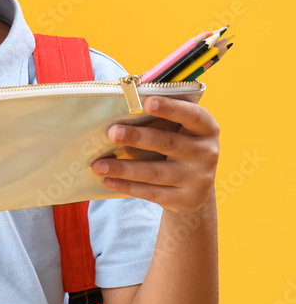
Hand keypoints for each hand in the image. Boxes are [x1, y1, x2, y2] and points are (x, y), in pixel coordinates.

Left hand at [91, 96, 218, 215]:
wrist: (195, 191)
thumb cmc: (177, 147)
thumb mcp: (179, 131)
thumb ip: (159, 119)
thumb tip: (117, 108)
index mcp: (206, 128)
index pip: (192, 115)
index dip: (171, 108)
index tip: (147, 102)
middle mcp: (206, 153)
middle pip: (168, 143)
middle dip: (138, 137)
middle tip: (112, 133)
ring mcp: (197, 178)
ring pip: (155, 172)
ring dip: (124, 168)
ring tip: (98, 165)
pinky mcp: (184, 200)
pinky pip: (151, 192)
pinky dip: (127, 186)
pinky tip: (108, 180)